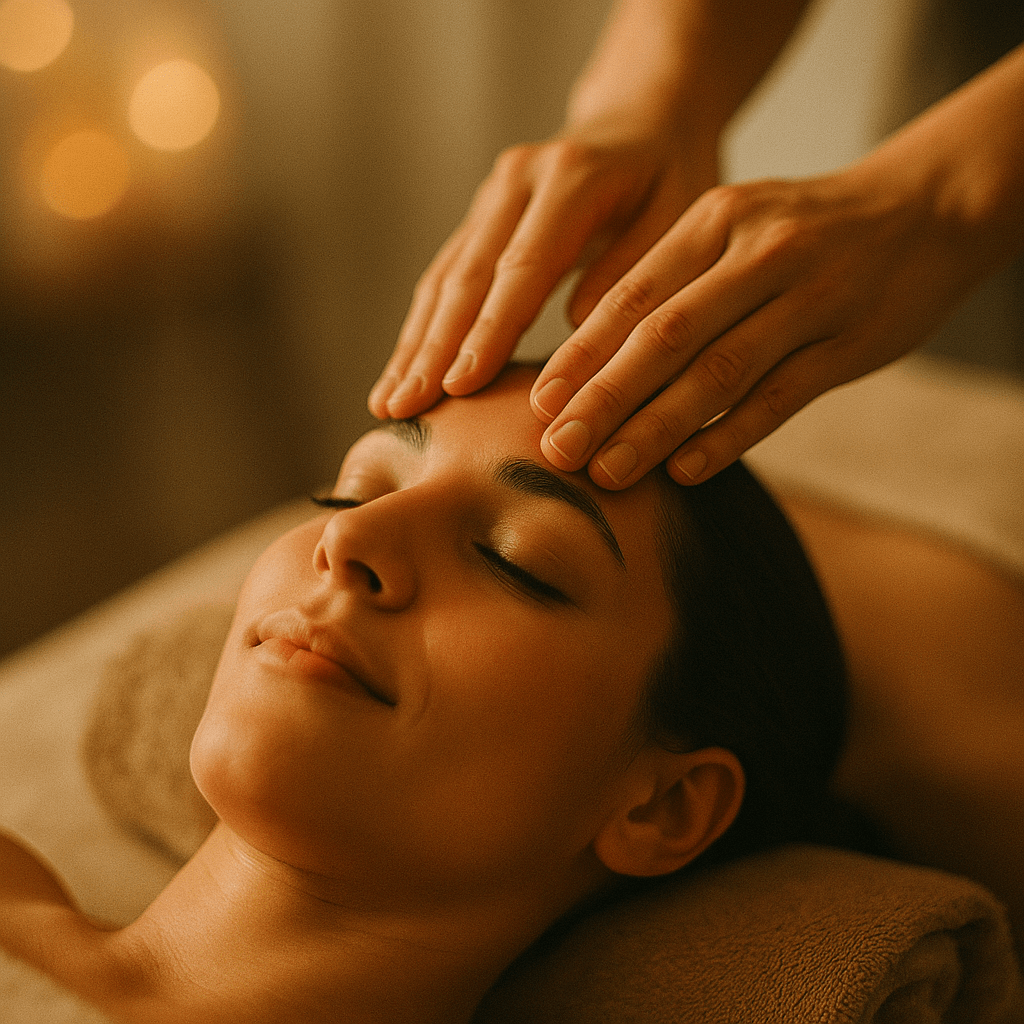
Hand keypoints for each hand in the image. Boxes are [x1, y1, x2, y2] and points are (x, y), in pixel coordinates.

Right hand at [368, 123, 716, 419]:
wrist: (641, 118)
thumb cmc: (670, 173)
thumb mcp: (680, 211)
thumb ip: (634, 268)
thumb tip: (578, 328)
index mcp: (570, 177)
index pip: (522, 266)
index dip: (488, 330)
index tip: (458, 386)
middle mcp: (516, 181)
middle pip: (466, 275)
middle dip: (432, 348)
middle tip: (404, 407)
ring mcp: (491, 198)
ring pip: (442, 279)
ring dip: (413, 344)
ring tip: (389, 402)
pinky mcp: (480, 220)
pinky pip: (444, 278)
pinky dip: (422, 329)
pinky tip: (403, 372)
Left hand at [530, 158, 983, 487]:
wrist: (922, 211)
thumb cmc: (802, 233)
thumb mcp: (732, 229)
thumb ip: (672, 283)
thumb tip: (589, 358)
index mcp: (715, 221)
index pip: (634, 296)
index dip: (581, 354)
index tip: (537, 403)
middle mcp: (758, 253)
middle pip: (666, 337)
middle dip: (604, 398)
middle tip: (556, 450)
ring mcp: (810, 297)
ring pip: (719, 372)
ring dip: (657, 427)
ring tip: (608, 472)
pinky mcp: (851, 343)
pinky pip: (780, 397)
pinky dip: (730, 437)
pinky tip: (686, 471)